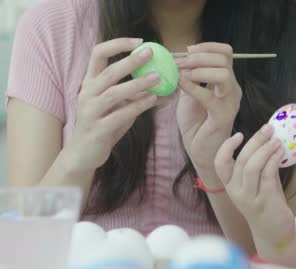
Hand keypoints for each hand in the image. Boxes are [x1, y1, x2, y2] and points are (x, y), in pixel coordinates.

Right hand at [67, 38, 160, 169]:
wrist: (84, 154)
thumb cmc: (104, 126)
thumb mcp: (120, 107)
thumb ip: (137, 96)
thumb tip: (168, 89)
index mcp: (90, 82)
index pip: (98, 54)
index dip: (117, 44)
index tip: (139, 42)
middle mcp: (87, 93)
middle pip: (108, 71)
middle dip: (130, 61)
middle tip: (151, 53)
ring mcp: (90, 111)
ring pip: (114, 93)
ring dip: (137, 84)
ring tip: (158, 78)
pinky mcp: (98, 129)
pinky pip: (120, 115)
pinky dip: (137, 106)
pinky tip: (153, 101)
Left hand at [176, 43, 242, 172]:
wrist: (200, 151)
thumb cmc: (196, 124)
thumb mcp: (190, 94)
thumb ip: (188, 76)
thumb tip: (175, 57)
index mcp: (226, 82)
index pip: (226, 52)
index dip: (207, 46)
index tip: (187, 50)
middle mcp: (232, 90)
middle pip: (225, 59)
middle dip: (199, 56)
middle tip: (181, 63)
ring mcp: (229, 102)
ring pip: (223, 73)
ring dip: (199, 70)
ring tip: (182, 75)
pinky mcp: (222, 116)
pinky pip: (209, 96)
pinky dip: (192, 87)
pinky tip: (179, 85)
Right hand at [214, 125, 294, 240]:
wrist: (274, 234)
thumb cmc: (267, 206)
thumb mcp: (261, 183)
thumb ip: (262, 165)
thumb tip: (269, 140)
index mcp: (230, 185)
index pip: (219, 163)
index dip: (226, 147)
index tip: (239, 134)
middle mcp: (236, 191)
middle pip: (240, 160)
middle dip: (255, 141)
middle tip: (268, 128)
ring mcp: (249, 197)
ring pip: (252, 166)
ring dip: (265, 149)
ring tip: (276, 139)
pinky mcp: (264, 201)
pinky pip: (266, 175)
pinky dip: (273, 160)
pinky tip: (281, 152)